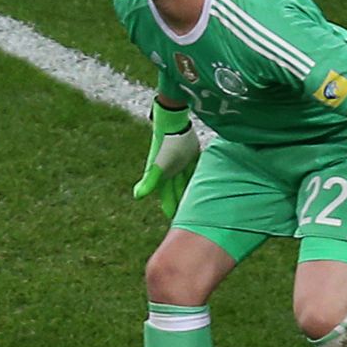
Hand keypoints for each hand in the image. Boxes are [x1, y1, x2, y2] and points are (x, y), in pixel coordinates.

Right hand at [132, 99, 198, 218]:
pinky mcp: (192, 157)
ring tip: (201, 204)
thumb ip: (150, 181)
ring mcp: (182, 165)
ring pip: (188, 183)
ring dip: (192, 192)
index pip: (168, 198)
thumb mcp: (159, 165)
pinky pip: (197, 170)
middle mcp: (172, 173)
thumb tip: (137, 196)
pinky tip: (209, 184)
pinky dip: (201, 177)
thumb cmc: (164, 146)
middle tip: (191, 217)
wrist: (173, 124)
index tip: (176, 221)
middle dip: (183, 203)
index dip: (171, 208)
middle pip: (179, 192)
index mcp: (163, 178)